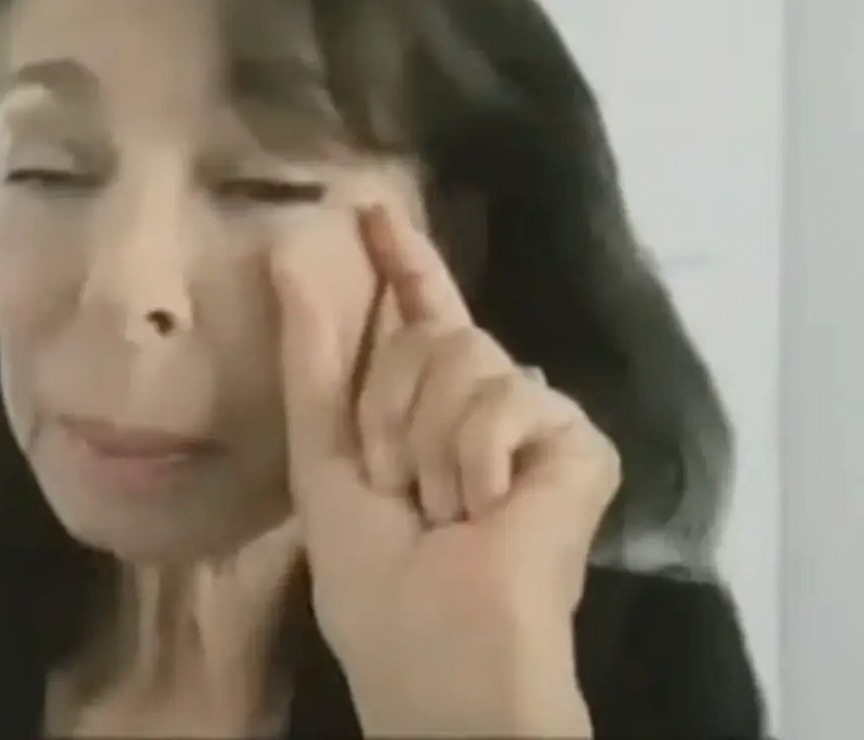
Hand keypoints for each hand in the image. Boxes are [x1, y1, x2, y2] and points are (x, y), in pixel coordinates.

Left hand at [272, 205, 619, 737]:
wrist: (438, 655)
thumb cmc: (378, 584)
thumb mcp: (323, 461)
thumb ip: (312, 361)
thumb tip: (285, 254)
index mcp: (427, 411)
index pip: (418, 316)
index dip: (401, 263)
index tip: (372, 207)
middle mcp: (487, 403)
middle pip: (430, 330)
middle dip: (387, 407)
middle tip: (399, 486)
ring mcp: (536, 422)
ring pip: (468, 353)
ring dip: (428, 443)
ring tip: (445, 509)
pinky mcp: (578, 443)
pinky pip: (512, 397)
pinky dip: (478, 459)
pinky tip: (489, 508)